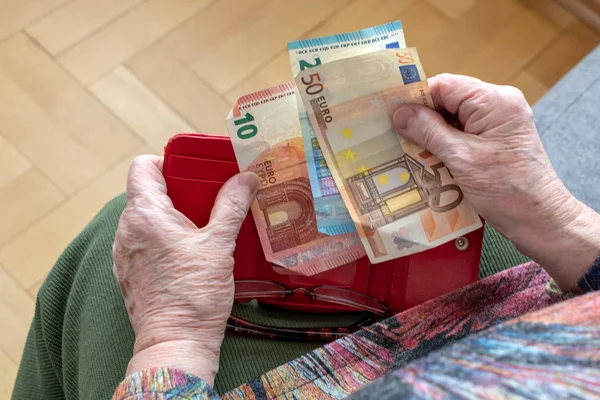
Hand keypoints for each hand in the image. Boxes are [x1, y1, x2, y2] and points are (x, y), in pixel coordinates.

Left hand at [112, 155, 257, 383]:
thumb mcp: (219, 244)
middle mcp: (126, 230)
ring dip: (171, 217)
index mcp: (144, 214)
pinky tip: (188, 253)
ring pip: (146, 218)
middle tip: (208, 199)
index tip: (192, 173)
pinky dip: (163, 238)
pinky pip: (144, 241)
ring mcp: (124, 253)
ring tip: (202, 227)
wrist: (176, 343)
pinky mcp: (129, 272)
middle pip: (147, 192)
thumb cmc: (194, 294)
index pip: (143, 166)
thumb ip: (231, 205)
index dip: (167, 163)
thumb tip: (246, 178)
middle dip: (178, 191)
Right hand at [393, 74, 599, 290]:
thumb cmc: (506, 189)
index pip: (445, 85)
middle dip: (422, 118)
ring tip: (405, 148)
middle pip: (448, 100)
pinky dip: (444, 144)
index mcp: (494, 101)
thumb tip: (399, 113)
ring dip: (431, 134)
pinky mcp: (496, 140)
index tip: (390, 115)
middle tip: (393, 134)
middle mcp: (499, 104)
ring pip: (453, 118)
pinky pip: (463, 133)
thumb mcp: (461, 158)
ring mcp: (499, 122)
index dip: (416, 98)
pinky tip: (426, 158)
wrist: (541, 220)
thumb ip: (429, 131)